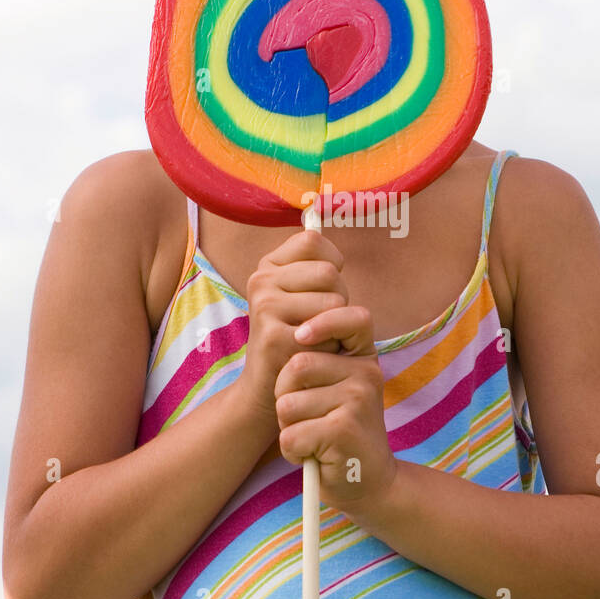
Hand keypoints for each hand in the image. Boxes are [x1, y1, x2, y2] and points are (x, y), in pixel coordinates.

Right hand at [239, 226, 347, 423]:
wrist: (271, 391)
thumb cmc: (300, 341)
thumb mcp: (306, 298)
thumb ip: (315, 263)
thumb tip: (318, 207)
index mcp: (268, 266)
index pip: (313, 241)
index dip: (332, 264)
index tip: (323, 290)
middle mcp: (260, 280)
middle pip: (328, 272)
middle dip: (338, 300)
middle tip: (321, 325)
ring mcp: (264, 305)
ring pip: (332, 298)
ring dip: (336, 324)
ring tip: (318, 340)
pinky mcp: (273, 333)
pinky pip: (327, 324)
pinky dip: (331, 342)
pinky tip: (313, 353)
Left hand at [274, 301, 398, 510]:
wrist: (368, 481)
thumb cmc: (340, 430)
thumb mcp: (339, 387)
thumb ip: (320, 359)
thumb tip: (290, 328)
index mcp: (365, 359)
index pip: (354, 318)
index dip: (323, 322)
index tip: (301, 336)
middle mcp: (367, 375)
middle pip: (296, 366)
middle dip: (284, 396)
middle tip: (305, 417)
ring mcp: (358, 401)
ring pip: (287, 404)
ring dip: (288, 428)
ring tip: (312, 437)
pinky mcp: (343, 431)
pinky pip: (290, 434)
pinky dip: (292, 451)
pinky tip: (314, 456)